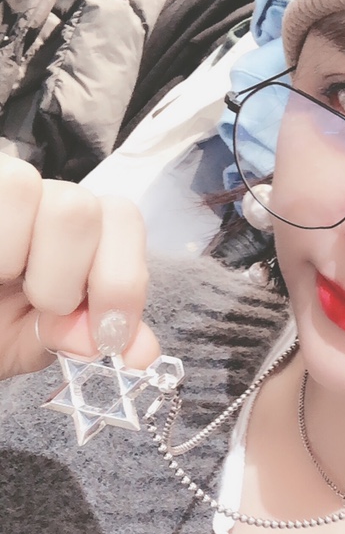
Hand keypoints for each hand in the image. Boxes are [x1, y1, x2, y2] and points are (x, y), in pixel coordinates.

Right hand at [0, 157, 159, 379]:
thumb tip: (143, 352)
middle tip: (34, 305)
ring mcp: (4, 181)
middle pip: (81, 208)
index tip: (107, 334)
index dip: (122, 279)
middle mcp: (44, 196)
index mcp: (79, 231)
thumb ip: (91, 337)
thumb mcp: (38, 342)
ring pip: (32, 192)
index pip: (123, 218)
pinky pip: (3, 194)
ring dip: (16, 259)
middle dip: (62, 279)